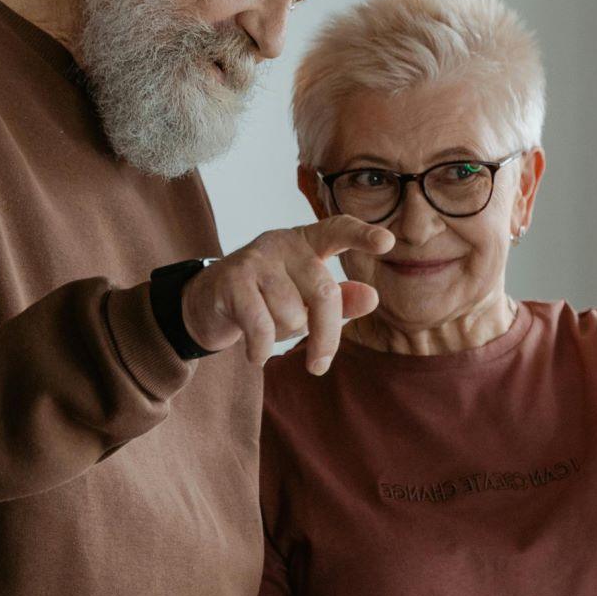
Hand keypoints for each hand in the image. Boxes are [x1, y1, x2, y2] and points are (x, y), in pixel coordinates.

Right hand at [180, 216, 394, 374]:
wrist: (208, 304)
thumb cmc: (269, 300)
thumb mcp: (307, 301)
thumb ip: (341, 300)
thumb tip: (373, 297)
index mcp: (308, 242)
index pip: (338, 230)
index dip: (363, 235)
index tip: (388, 243)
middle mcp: (283, 242)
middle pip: (324, 293)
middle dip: (326, 336)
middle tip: (319, 365)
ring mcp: (256, 258)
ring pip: (291, 313)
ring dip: (282, 335)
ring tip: (266, 329)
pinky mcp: (231, 280)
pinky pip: (261, 325)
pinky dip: (261, 349)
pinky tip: (256, 356)